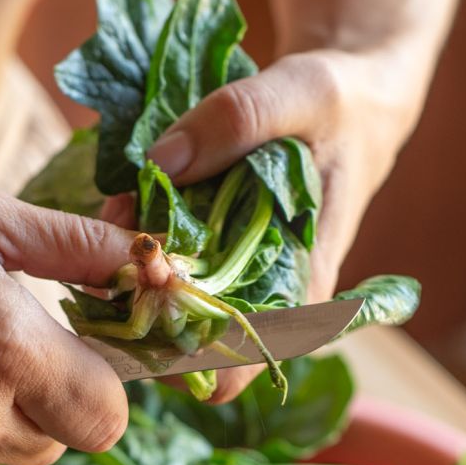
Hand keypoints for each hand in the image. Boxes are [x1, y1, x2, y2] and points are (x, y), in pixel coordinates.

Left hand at [146, 47, 415, 401]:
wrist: (350, 94)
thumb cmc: (342, 104)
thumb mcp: (304, 93)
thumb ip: (239, 119)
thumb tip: (162, 162)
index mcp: (298, 290)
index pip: (233, 371)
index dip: (178, 358)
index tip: (142, 298)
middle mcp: (259, 295)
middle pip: (181, 342)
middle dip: (137, 301)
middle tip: (116, 241)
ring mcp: (231, 273)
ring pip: (162, 301)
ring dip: (128, 266)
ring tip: (120, 206)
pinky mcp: (210, 245)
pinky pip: (161, 258)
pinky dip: (135, 236)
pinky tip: (127, 199)